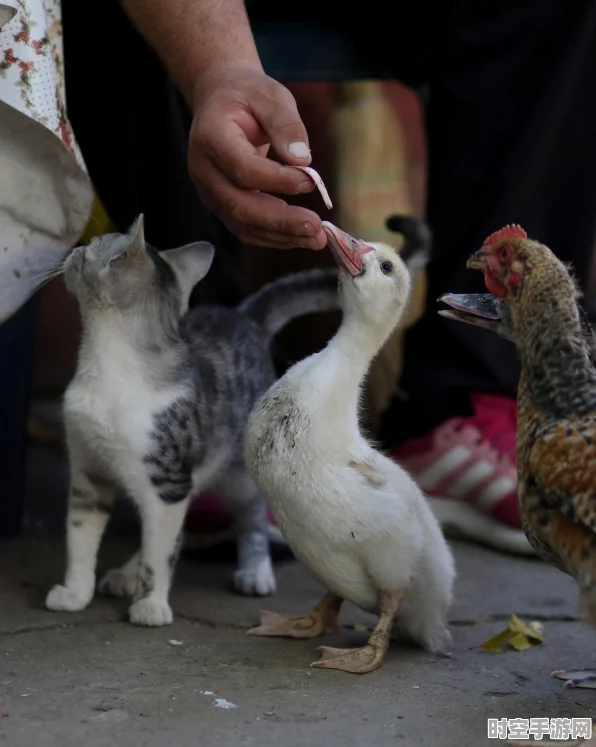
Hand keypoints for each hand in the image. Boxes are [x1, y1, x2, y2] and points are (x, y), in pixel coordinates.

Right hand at [188, 66, 327, 249]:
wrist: (219, 103)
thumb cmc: (247, 97)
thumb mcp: (270, 95)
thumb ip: (286, 124)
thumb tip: (302, 161)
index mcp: (211, 137)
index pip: (243, 169)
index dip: (277, 180)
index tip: (311, 181)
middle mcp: (204, 171)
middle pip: (240, 206)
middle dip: (281, 221)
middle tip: (317, 228)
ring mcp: (210, 193)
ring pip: (243, 224)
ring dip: (282, 235)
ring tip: (317, 239)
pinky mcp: (221, 206)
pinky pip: (246, 229)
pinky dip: (274, 237)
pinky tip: (301, 237)